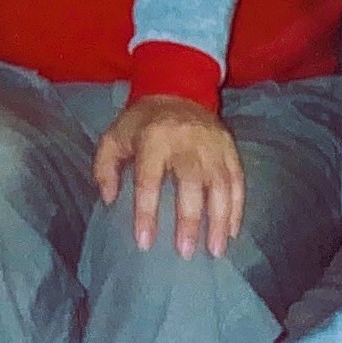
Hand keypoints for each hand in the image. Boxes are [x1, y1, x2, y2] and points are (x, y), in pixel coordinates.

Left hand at [91, 95, 244, 258]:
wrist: (177, 89)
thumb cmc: (142, 123)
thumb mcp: (114, 137)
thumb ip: (105, 167)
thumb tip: (109, 200)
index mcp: (153, 138)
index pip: (149, 178)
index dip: (147, 211)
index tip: (145, 242)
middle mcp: (185, 140)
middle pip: (191, 182)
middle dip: (190, 220)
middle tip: (186, 252)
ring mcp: (211, 143)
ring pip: (220, 184)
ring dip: (219, 219)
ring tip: (216, 250)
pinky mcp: (229, 146)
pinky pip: (237, 179)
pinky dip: (236, 207)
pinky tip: (231, 231)